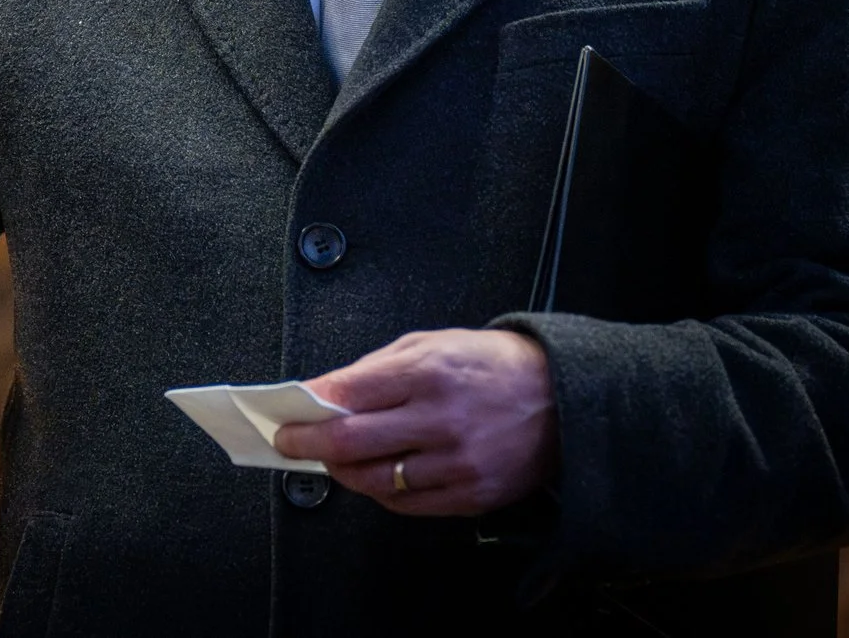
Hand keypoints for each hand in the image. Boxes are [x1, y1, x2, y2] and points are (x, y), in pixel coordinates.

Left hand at [270, 329, 557, 516]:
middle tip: (289, 443)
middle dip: (308, 445)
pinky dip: (381, 493)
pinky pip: (408, 505)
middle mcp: (441, 420)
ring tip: (332, 460)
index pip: (347, 395)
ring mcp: (457, 463)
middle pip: (351, 444)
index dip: (308, 408)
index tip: (287, 414)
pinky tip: (373, 477)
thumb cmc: (491, 365)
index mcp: (428, 373)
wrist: (561, 397)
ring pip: (376, 481)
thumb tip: (324, 394)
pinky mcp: (472, 496)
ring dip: (343, 473)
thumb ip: (374, 370)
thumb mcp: (430, 344)